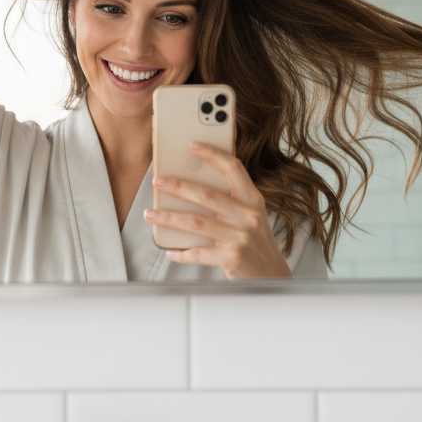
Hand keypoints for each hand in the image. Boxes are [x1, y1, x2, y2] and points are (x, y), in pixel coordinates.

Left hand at [145, 142, 291, 279]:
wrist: (272, 275)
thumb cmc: (254, 241)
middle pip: (206, 194)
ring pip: (196, 222)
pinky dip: (181, 252)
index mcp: (253, 199)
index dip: (213, 154)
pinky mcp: (231, 258)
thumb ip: (230, 201)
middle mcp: (248, 216)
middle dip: (178, 186)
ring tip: (150, 214)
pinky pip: (198, 252)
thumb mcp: (250, 215)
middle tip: (158, 181)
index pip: (234, 168)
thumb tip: (188, 187)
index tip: (192, 145)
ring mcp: (240, 237)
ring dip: (168, 217)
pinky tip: (170, 250)